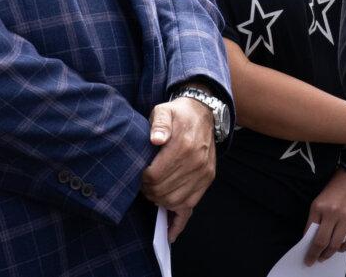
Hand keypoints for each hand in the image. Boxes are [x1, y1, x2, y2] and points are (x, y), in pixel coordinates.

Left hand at [142, 97, 216, 241]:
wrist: (203, 114)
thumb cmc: (178, 114)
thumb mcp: (164, 111)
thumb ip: (159, 124)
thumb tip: (156, 139)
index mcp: (184, 146)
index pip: (155, 176)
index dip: (142, 179)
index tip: (139, 173)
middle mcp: (196, 162)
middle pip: (163, 191)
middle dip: (148, 190)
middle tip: (144, 183)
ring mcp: (203, 173)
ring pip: (174, 201)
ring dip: (159, 201)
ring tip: (153, 191)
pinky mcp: (207, 180)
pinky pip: (191, 206)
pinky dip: (179, 222)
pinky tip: (169, 234)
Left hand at [304, 169, 345, 264]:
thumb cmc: (333, 189)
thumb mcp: (318, 202)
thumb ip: (315, 220)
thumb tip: (311, 240)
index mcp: (319, 207)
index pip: (311, 234)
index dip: (308, 248)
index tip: (307, 257)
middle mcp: (332, 213)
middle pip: (322, 242)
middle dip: (316, 254)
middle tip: (314, 260)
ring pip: (336, 244)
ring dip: (329, 253)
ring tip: (324, 256)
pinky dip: (344, 247)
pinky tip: (339, 248)